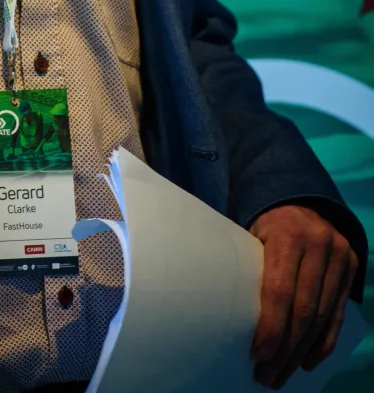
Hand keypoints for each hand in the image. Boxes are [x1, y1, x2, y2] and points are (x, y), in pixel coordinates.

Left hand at [249, 205, 357, 388]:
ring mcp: (338, 256)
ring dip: (301, 351)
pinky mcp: (350, 269)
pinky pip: (337, 314)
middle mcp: (318, 244)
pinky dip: (323, 342)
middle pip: (303, 309)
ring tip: (281, 373)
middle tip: (267, 374)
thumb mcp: (253, 234)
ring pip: (321, 316)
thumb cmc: (266, 226)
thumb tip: (228, 314)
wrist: (302, 203)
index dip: (271, 326)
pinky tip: (306, 361)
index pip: (280, 290)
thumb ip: (248, 266)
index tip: (258, 354)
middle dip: (285, 347)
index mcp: (287, 234)